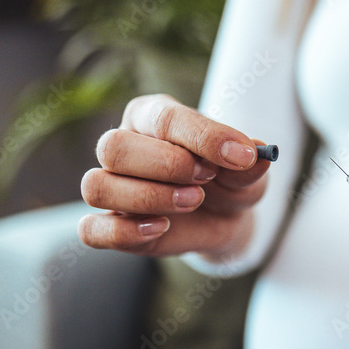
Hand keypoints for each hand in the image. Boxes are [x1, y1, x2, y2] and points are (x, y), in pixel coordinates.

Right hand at [78, 94, 269, 258]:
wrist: (225, 216)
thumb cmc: (229, 179)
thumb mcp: (247, 169)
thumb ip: (249, 161)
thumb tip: (257, 154)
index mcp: (152, 116)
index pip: (164, 118)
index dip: (203, 136)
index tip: (241, 154)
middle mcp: (123, 146)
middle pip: (113, 147)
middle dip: (166, 165)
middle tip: (206, 180)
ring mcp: (111, 186)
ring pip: (96, 186)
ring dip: (147, 198)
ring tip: (192, 202)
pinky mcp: (109, 225)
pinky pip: (91, 230)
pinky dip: (125, 232)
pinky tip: (161, 228)